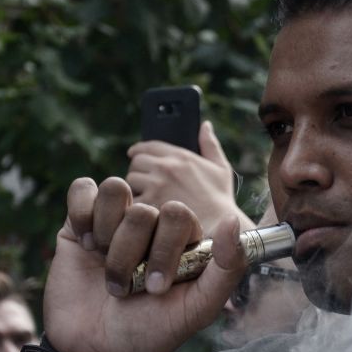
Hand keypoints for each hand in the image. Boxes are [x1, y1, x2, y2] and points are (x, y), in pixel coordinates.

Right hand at [42, 177, 247, 351]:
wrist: (94, 350)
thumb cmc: (150, 331)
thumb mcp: (196, 310)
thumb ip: (226, 270)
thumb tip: (233, 221)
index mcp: (183, 241)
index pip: (178, 215)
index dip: (164, 249)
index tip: (155, 289)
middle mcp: (152, 226)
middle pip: (144, 209)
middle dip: (131, 253)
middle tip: (126, 288)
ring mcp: (116, 220)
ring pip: (115, 190)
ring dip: (106, 236)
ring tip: (103, 265)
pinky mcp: (80, 220)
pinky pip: (83, 188)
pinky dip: (82, 214)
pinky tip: (85, 244)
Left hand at [126, 121, 256, 235]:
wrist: (220, 226)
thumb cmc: (221, 199)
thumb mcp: (221, 168)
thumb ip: (210, 144)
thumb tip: (205, 125)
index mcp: (180, 156)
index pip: (148, 146)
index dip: (139, 151)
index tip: (134, 155)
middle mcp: (165, 168)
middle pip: (135, 163)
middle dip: (138, 171)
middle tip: (144, 182)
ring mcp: (156, 187)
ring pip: (130, 181)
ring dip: (135, 189)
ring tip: (146, 198)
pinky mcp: (150, 205)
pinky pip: (132, 200)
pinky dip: (136, 206)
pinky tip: (145, 213)